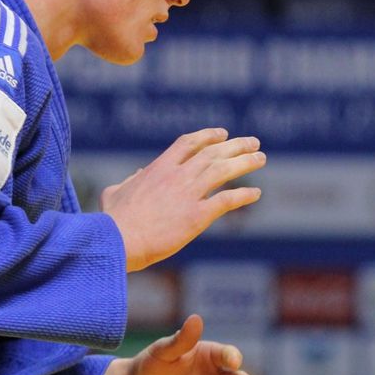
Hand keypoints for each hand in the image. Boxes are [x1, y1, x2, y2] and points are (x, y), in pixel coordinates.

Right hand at [101, 128, 265, 271]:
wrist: (117, 241)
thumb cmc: (113, 221)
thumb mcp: (115, 193)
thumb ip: (129, 181)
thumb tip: (138, 174)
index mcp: (158, 168)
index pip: (188, 143)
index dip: (208, 136)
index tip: (223, 134)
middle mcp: (177, 176)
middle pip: (213, 153)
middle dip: (236, 145)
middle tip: (254, 142)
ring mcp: (188, 194)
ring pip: (223, 170)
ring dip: (245, 162)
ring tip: (261, 158)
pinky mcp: (197, 216)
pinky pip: (226, 200)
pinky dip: (243, 195)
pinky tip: (256, 194)